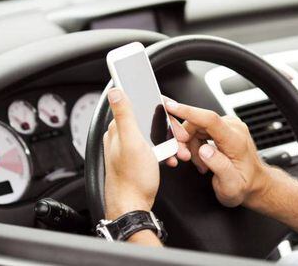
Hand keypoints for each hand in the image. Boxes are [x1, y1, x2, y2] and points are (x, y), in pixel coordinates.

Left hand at [103, 88, 189, 219]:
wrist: (132, 206)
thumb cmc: (132, 179)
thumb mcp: (131, 142)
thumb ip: (124, 115)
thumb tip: (115, 91)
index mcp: (119, 129)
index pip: (140, 107)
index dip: (160, 109)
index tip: (173, 116)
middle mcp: (122, 136)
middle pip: (150, 121)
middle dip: (169, 129)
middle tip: (182, 138)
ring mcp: (130, 148)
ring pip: (155, 136)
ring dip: (170, 141)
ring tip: (180, 151)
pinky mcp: (137, 159)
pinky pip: (155, 149)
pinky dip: (165, 152)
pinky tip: (171, 159)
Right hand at [165, 100, 267, 207]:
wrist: (254, 183)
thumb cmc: (244, 185)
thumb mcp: (231, 185)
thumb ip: (218, 166)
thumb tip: (204, 150)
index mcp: (235, 140)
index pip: (209, 119)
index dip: (187, 111)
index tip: (170, 106)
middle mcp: (233, 128)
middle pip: (197, 123)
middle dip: (184, 140)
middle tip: (184, 158)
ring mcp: (228, 125)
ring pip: (196, 127)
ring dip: (190, 145)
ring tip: (199, 164)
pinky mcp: (223, 127)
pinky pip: (200, 129)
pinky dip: (195, 143)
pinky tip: (201, 157)